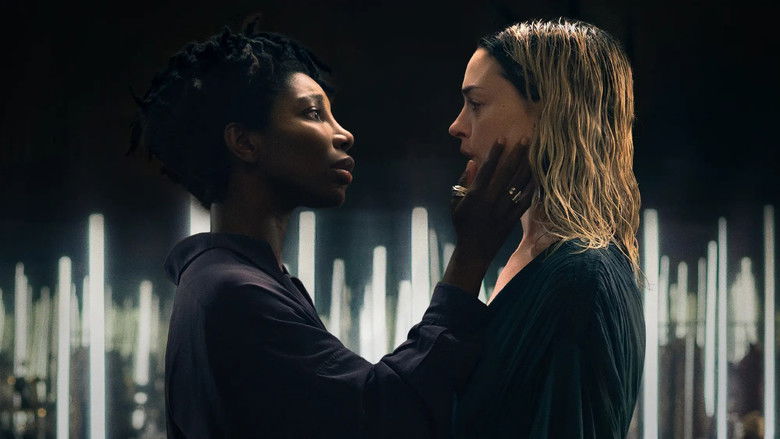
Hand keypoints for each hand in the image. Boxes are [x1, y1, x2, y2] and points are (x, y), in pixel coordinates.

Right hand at [443, 141, 535, 293]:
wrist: (473, 251)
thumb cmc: (462, 224)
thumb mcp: (456, 203)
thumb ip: (463, 182)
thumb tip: (472, 163)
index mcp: (476, 195)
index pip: (487, 168)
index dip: (495, 153)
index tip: (503, 139)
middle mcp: (491, 200)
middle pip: (507, 172)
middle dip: (517, 154)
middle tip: (526, 139)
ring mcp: (503, 209)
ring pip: (519, 184)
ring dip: (527, 166)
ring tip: (535, 152)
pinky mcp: (513, 218)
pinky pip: (525, 201)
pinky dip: (532, 188)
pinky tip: (539, 176)